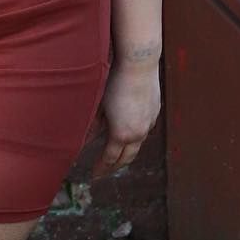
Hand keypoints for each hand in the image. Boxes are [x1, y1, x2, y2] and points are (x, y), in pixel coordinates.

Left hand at [88, 58, 160, 181]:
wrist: (138, 64)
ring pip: (138, 145)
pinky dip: (136, 137)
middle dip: (115, 166)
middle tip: (105, 171)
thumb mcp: (99, 105)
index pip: (110, 159)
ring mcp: (149, 123)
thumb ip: (93, 125)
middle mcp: (138, 133)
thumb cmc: (114, 82)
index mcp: (121, 134)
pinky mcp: (155, 112)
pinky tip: (130, 134)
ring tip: (117, 155)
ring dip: (127, 152)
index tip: (94, 175)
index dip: (101, 168)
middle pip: (127, 158)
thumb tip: (84, 139)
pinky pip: (145, 130)